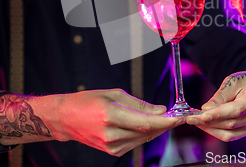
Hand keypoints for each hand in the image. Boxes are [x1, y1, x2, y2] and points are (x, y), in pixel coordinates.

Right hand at [55, 89, 183, 155]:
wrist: (66, 118)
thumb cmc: (88, 101)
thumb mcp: (114, 94)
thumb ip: (139, 104)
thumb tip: (161, 110)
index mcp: (111, 115)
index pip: (145, 122)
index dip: (165, 121)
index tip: (179, 117)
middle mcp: (111, 133)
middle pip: (147, 132)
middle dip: (164, 124)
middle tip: (176, 116)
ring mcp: (111, 145)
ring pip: (143, 138)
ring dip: (156, 129)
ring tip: (163, 118)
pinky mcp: (112, 151)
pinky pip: (135, 142)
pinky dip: (144, 134)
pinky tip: (146, 125)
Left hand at [186, 71, 245, 141]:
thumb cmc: (245, 82)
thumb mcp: (232, 81)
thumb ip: (220, 97)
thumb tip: (206, 109)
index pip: (236, 109)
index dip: (218, 114)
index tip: (202, 115)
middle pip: (231, 123)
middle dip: (208, 122)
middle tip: (191, 117)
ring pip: (229, 133)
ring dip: (209, 128)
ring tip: (195, 121)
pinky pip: (231, 136)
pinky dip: (215, 131)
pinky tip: (205, 125)